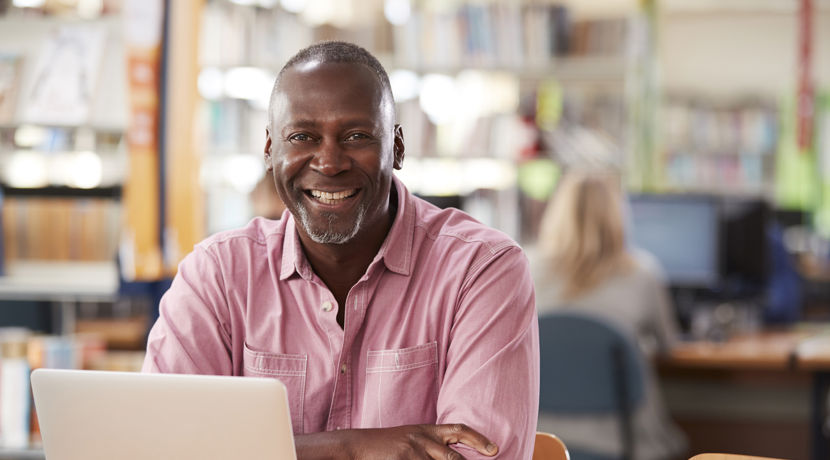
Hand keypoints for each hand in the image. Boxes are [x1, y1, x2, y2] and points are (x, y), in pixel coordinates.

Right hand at [295, 423, 498, 459]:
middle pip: (454, 459)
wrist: (357, 445)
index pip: (459, 431)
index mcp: (427, 430)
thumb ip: (431, 447)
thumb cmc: (385, 446)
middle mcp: (423, 439)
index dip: (478, 440)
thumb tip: (452, 459)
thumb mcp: (410, 439)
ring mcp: (413, 453)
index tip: (494, 450)